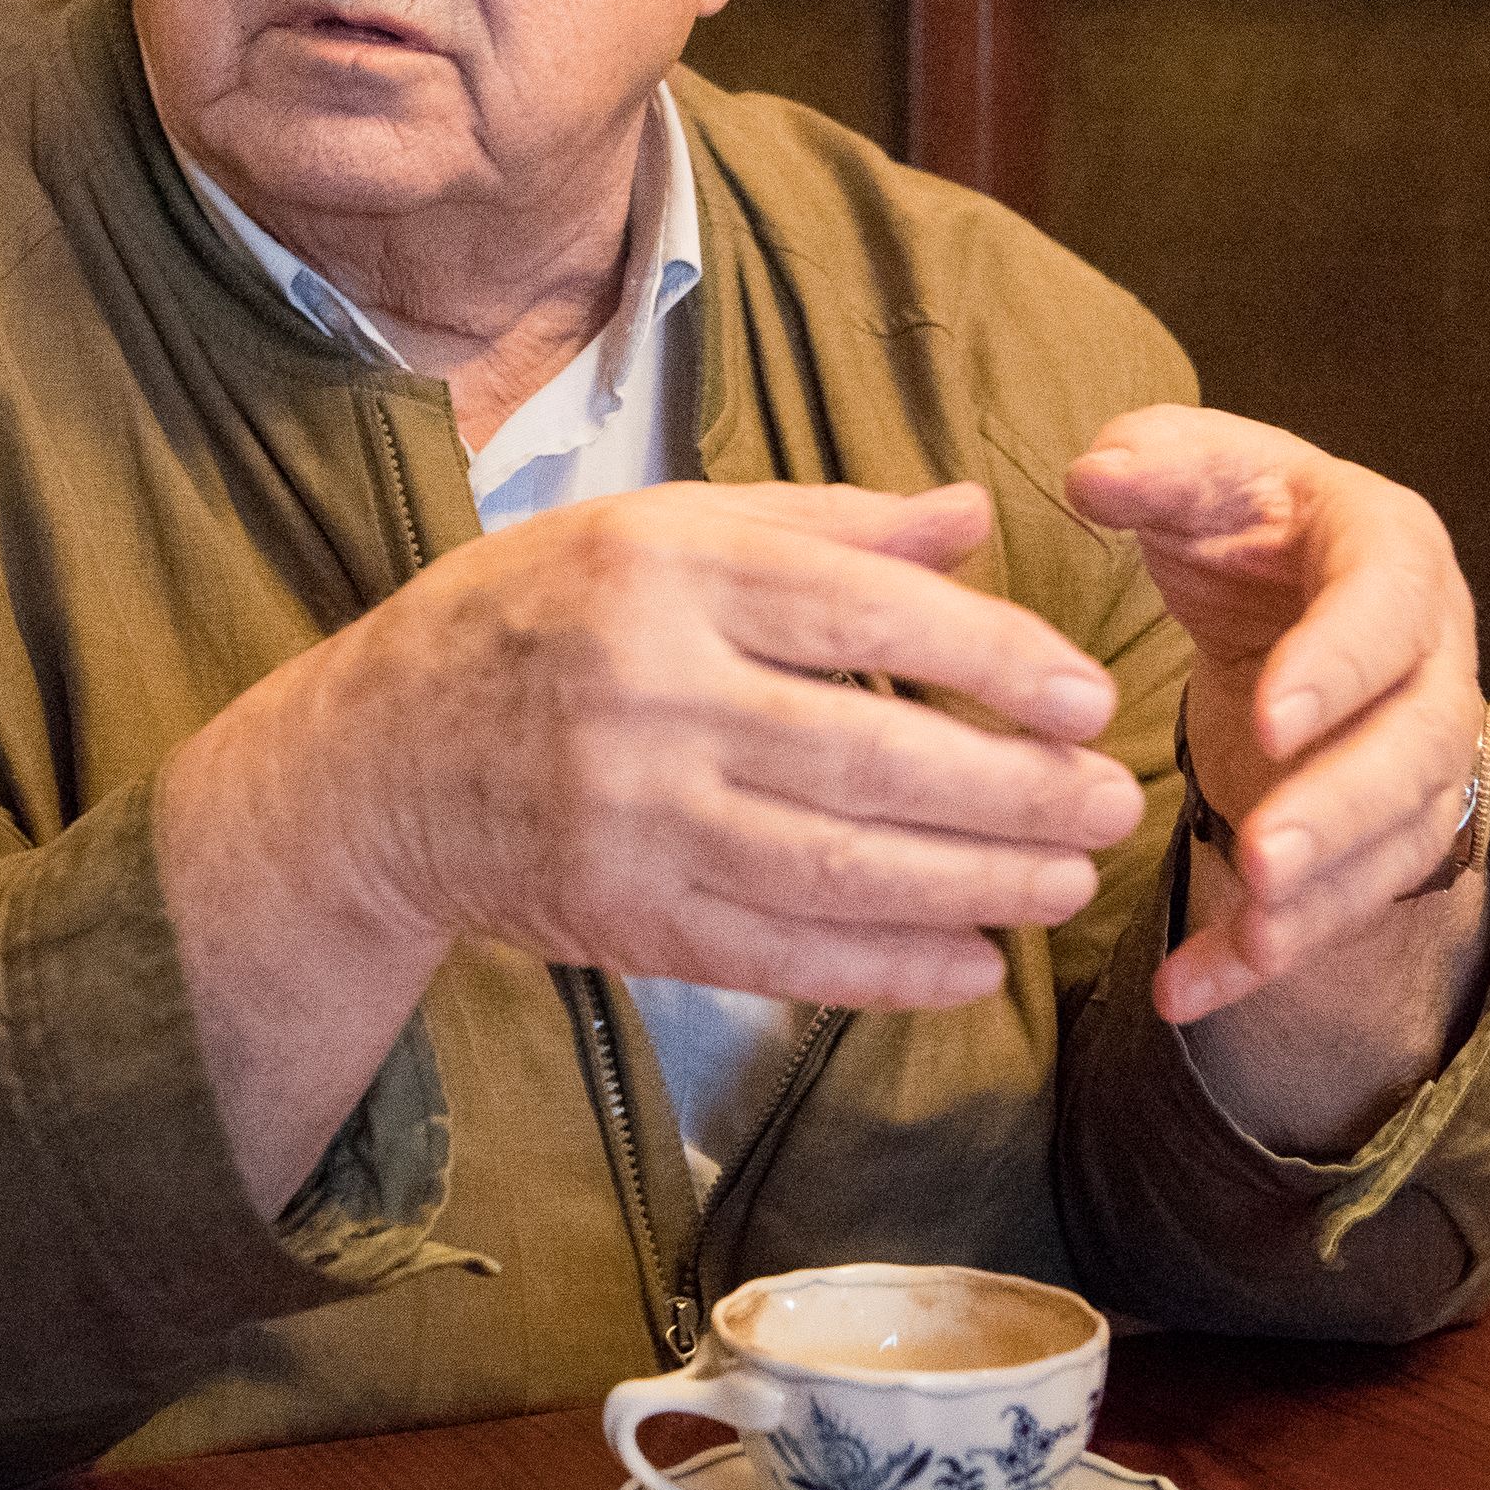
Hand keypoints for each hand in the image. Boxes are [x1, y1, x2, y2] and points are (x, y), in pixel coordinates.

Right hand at [284, 481, 1148, 1010]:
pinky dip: (889, 970)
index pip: (865, 614)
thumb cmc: (533, 617)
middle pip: (872, 753)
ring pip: (840, 865)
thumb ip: (823, 525)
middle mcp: (649, 691)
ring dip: (978, 884)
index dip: (996, 658)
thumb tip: (976, 519)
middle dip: (1016, 789)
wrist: (375, 759)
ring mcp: (632, 817)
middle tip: (1113, 802)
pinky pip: (780, 955)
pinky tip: (974, 964)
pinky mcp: (621, 918)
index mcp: (664, 570)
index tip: (1086, 694)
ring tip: (1070, 882)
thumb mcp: (658, 529)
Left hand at [1064, 407, 1487, 1025]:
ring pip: (1403, 840)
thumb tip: (1094, 472)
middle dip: (1345, 808)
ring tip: (1254, 935)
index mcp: (1391, 551)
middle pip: (1420, 746)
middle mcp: (1432, 657)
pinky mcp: (1375, 832)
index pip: (1386, 608)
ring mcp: (1418, 753)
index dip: (1339, 666)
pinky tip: (1191, 991)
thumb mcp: (1195, 470)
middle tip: (1262, 857)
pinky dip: (1267, 954)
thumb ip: (1153, 463)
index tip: (1269, 716)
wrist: (1281, 583)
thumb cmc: (1238, 516)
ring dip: (1329, 898)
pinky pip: (1345, 906)